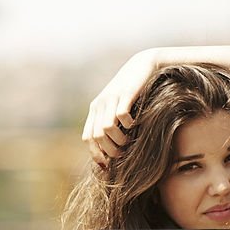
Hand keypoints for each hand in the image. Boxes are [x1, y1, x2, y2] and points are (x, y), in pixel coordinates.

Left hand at [82, 50, 158, 166]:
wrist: (141, 65)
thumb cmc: (132, 91)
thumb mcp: (116, 106)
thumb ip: (111, 122)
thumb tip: (111, 149)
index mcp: (95, 110)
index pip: (88, 138)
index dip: (96, 154)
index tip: (108, 164)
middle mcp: (99, 104)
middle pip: (97, 137)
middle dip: (110, 150)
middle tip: (123, 153)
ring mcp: (111, 98)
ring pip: (107, 129)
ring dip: (120, 140)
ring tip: (129, 140)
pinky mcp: (125, 94)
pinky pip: (121, 116)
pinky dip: (128, 125)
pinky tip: (136, 123)